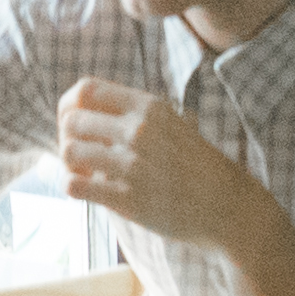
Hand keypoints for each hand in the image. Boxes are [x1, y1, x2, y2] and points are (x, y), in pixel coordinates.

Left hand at [56, 78, 259, 247]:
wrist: (227, 206)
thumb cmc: (194, 165)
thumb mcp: (169, 123)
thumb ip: (131, 113)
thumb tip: (81, 109)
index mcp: (148, 107)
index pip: (85, 89)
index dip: (69, 105)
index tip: (73, 122)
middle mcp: (139, 131)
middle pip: (72, 121)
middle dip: (67, 137)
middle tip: (79, 154)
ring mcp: (133, 165)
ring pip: (69, 152)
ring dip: (69, 164)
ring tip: (83, 173)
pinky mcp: (128, 199)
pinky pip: (75, 186)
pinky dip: (72, 186)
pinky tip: (85, 190)